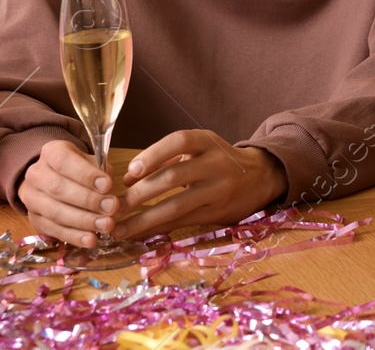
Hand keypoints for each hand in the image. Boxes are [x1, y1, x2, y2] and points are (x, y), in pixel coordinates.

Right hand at [18, 139, 121, 247]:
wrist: (51, 177)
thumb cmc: (78, 167)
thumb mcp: (89, 159)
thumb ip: (100, 170)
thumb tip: (109, 189)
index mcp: (51, 152)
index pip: (65, 162)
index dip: (86, 175)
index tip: (108, 185)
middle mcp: (36, 174)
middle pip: (59, 189)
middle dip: (89, 201)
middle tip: (112, 208)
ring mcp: (31, 199)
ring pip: (55, 212)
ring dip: (83, 221)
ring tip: (106, 225)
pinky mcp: (34, 220)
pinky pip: (53, 230)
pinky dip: (74, 237)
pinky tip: (92, 240)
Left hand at [113, 130, 287, 239]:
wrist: (261, 176)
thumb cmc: (219, 161)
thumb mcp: (201, 148)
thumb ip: (168, 158)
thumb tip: (128, 179)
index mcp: (208, 141)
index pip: (180, 141)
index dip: (153, 154)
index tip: (129, 173)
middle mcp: (217, 163)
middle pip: (174, 176)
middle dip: (139, 194)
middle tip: (113, 207)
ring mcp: (220, 189)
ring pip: (177, 205)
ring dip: (144, 219)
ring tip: (119, 228)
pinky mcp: (219, 212)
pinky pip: (184, 222)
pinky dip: (158, 229)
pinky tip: (139, 234)